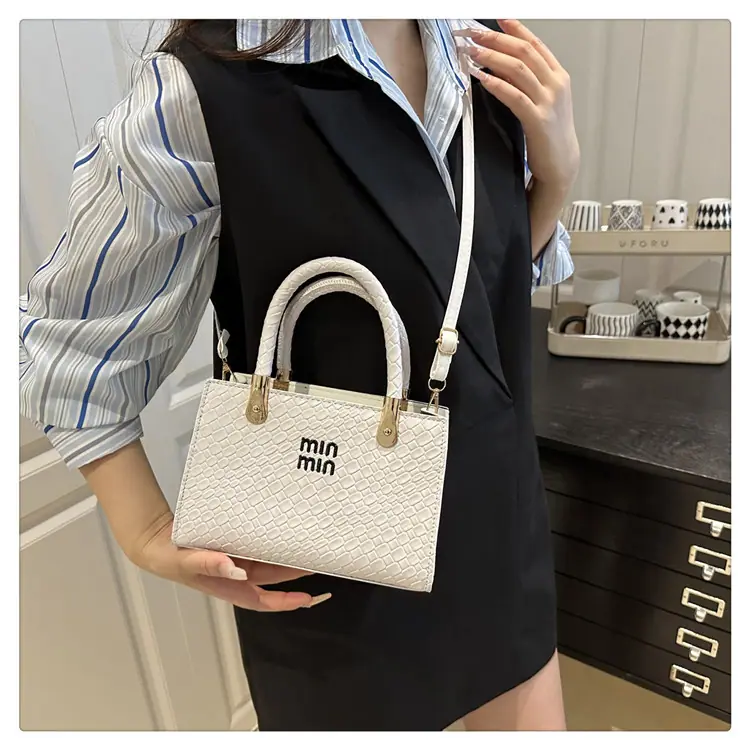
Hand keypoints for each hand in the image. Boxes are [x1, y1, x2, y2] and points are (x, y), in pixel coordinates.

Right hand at [134, 511, 329, 611]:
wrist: (156, 542)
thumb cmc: (170, 557)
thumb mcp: (186, 561)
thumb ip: (208, 564)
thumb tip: (235, 569)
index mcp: (229, 586)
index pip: (264, 599)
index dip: (287, 601)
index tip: (309, 597)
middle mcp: (237, 575)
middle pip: (274, 579)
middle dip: (297, 574)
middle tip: (322, 562)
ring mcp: (236, 561)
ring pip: (269, 562)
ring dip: (288, 557)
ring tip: (310, 545)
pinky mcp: (233, 546)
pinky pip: (258, 546)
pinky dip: (272, 541)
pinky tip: (282, 531)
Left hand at [455, 19, 579, 191]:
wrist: (561, 163)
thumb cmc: (548, 134)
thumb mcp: (541, 101)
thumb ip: (526, 82)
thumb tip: (499, 65)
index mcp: (558, 76)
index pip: (535, 44)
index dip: (515, 29)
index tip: (496, 18)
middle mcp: (556, 84)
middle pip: (524, 51)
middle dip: (495, 39)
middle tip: (472, 33)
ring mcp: (549, 101)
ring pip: (518, 69)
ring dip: (491, 57)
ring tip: (470, 52)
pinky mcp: (538, 120)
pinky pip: (514, 96)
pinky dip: (496, 84)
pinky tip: (481, 78)